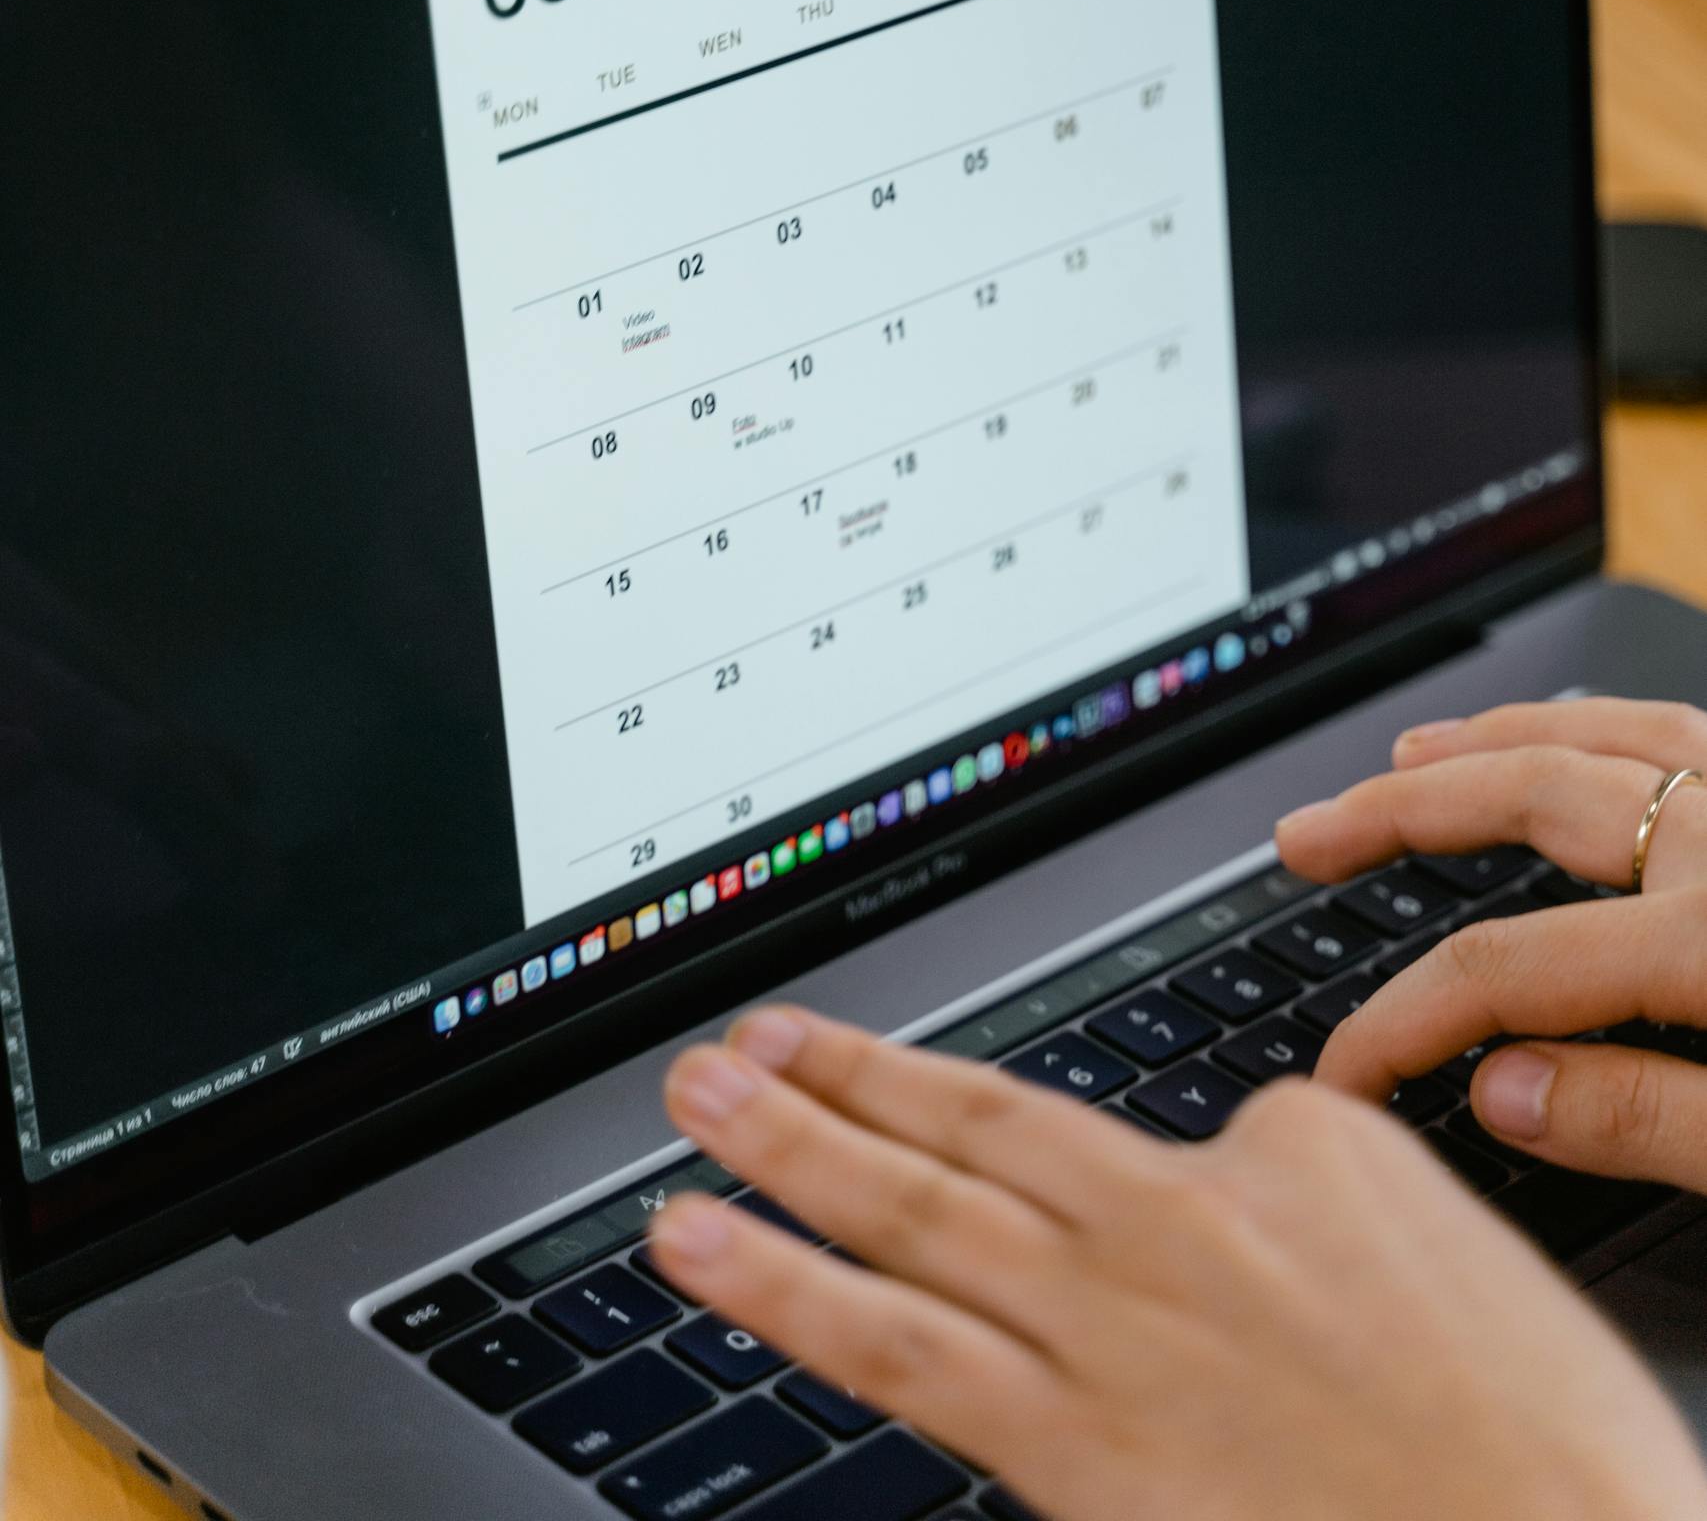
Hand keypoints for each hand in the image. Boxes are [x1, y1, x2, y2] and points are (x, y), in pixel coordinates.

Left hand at [650, 1004, 1706, 1520]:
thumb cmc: (1540, 1445)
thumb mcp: (1449, 1259)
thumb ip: (1311, 1213)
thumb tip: (1244, 1194)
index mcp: (1288, 1148)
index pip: (1140, 1135)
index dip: (1032, 1132)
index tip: (946, 1108)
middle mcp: (1176, 1219)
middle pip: (976, 1128)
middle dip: (847, 1080)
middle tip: (745, 1035)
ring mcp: (1110, 1328)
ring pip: (909, 1210)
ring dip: (785, 1146)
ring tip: (694, 1099)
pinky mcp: (1069, 1443)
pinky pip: (895, 1345)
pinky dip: (785, 1286)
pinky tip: (707, 1247)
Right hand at [1277, 696, 1706, 1187]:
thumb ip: (1649, 1123)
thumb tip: (1501, 1093)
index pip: (1511, 969)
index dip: (1404, 1022)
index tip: (1345, 1071)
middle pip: (1531, 798)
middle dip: (1398, 815)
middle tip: (1308, 839)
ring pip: (1606, 740)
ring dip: (1492, 744)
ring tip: (1408, 756)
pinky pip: (1679, 735)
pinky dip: (1599, 728)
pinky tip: (1573, 742)